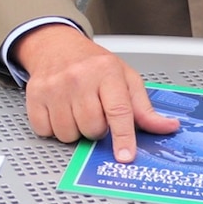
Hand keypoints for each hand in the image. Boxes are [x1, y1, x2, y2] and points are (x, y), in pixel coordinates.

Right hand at [12, 25, 178, 161]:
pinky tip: (59, 112)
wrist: (56, 46)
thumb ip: (144, 108)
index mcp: (106, 72)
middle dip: (97, 129)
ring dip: (74, 130)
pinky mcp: (34, 95)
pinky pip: (45, 130)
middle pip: (92, 127)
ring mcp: (54, 87)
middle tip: (95, 113)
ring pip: (67, 133)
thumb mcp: (125, 78)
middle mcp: (79, 78)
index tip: (125, 156)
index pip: (118, 111)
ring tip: (76, 112)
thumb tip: (167, 127)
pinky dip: (53, 128)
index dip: (123, 137)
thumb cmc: (93, 64)